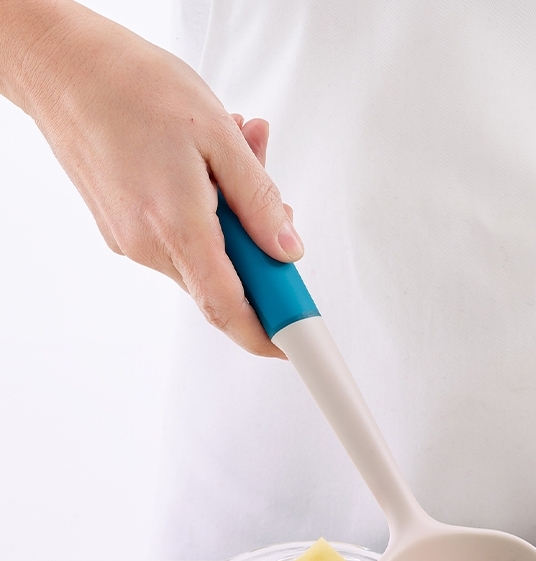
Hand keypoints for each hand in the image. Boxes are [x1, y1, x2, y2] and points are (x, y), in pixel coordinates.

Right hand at [11, 1, 300, 355]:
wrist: (60, 63)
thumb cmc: (129, 85)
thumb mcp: (219, 136)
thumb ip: (258, 200)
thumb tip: (286, 248)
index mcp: (175, 226)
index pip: (228, 308)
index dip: (266, 333)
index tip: (293, 340)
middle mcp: (147, 244)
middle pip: (223, 282)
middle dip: (259, 250)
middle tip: (272, 203)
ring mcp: (130, 241)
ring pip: (204, 256)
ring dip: (234, 222)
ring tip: (235, 157)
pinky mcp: (121, 230)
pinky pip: (179, 239)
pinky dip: (205, 214)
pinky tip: (205, 169)